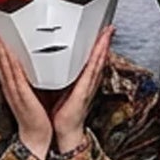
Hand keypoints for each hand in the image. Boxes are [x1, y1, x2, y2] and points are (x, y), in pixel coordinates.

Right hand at [0, 31, 53, 157]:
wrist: (37, 136)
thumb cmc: (37, 117)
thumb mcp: (32, 94)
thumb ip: (32, 80)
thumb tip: (35, 67)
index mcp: (13, 87)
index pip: (2, 65)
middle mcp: (11, 88)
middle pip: (0, 64)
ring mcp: (15, 92)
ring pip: (5, 68)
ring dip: (0, 53)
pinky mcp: (22, 96)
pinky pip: (16, 78)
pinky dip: (11, 66)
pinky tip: (10, 56)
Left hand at [51, 26, 111, 154]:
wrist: (64, 132)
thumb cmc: (61, 114)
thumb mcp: (60, 90)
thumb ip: (60, 78)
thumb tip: (51, 65)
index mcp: (81, 82)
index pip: (90, 61)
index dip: (96, 46)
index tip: (100, 32)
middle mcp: (87, 83)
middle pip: (98, 59)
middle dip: (103, 43)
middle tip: (108, 27)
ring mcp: (87, 87)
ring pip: (97, 63)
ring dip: (103, 48)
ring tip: (106, 34)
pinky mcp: (83, 92)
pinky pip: (91, 73)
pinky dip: (96, 61)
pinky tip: (99, 52)